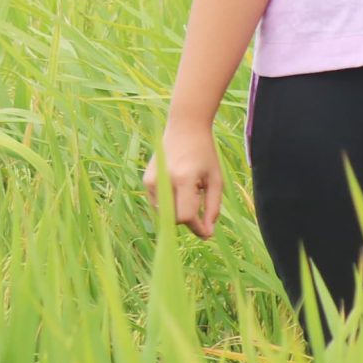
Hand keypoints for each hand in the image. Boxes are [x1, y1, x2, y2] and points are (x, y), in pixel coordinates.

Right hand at [143, 120, 223, 239]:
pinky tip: (179, 189)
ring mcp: (151, 180)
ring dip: (179, 213)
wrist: (184, 128)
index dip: (197, 228)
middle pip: (174, 219)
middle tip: (201, 208)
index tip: (208, 232)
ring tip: (191, 193)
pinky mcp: (147, 181)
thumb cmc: (204, 154)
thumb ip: (212, 208)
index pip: (186, 216)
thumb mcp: (216, 180)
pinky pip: (158, 205)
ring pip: (165, 214)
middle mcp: (164, 180)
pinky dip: (170, 205)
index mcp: (183, 179)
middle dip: (189, 220)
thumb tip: (208, 233)